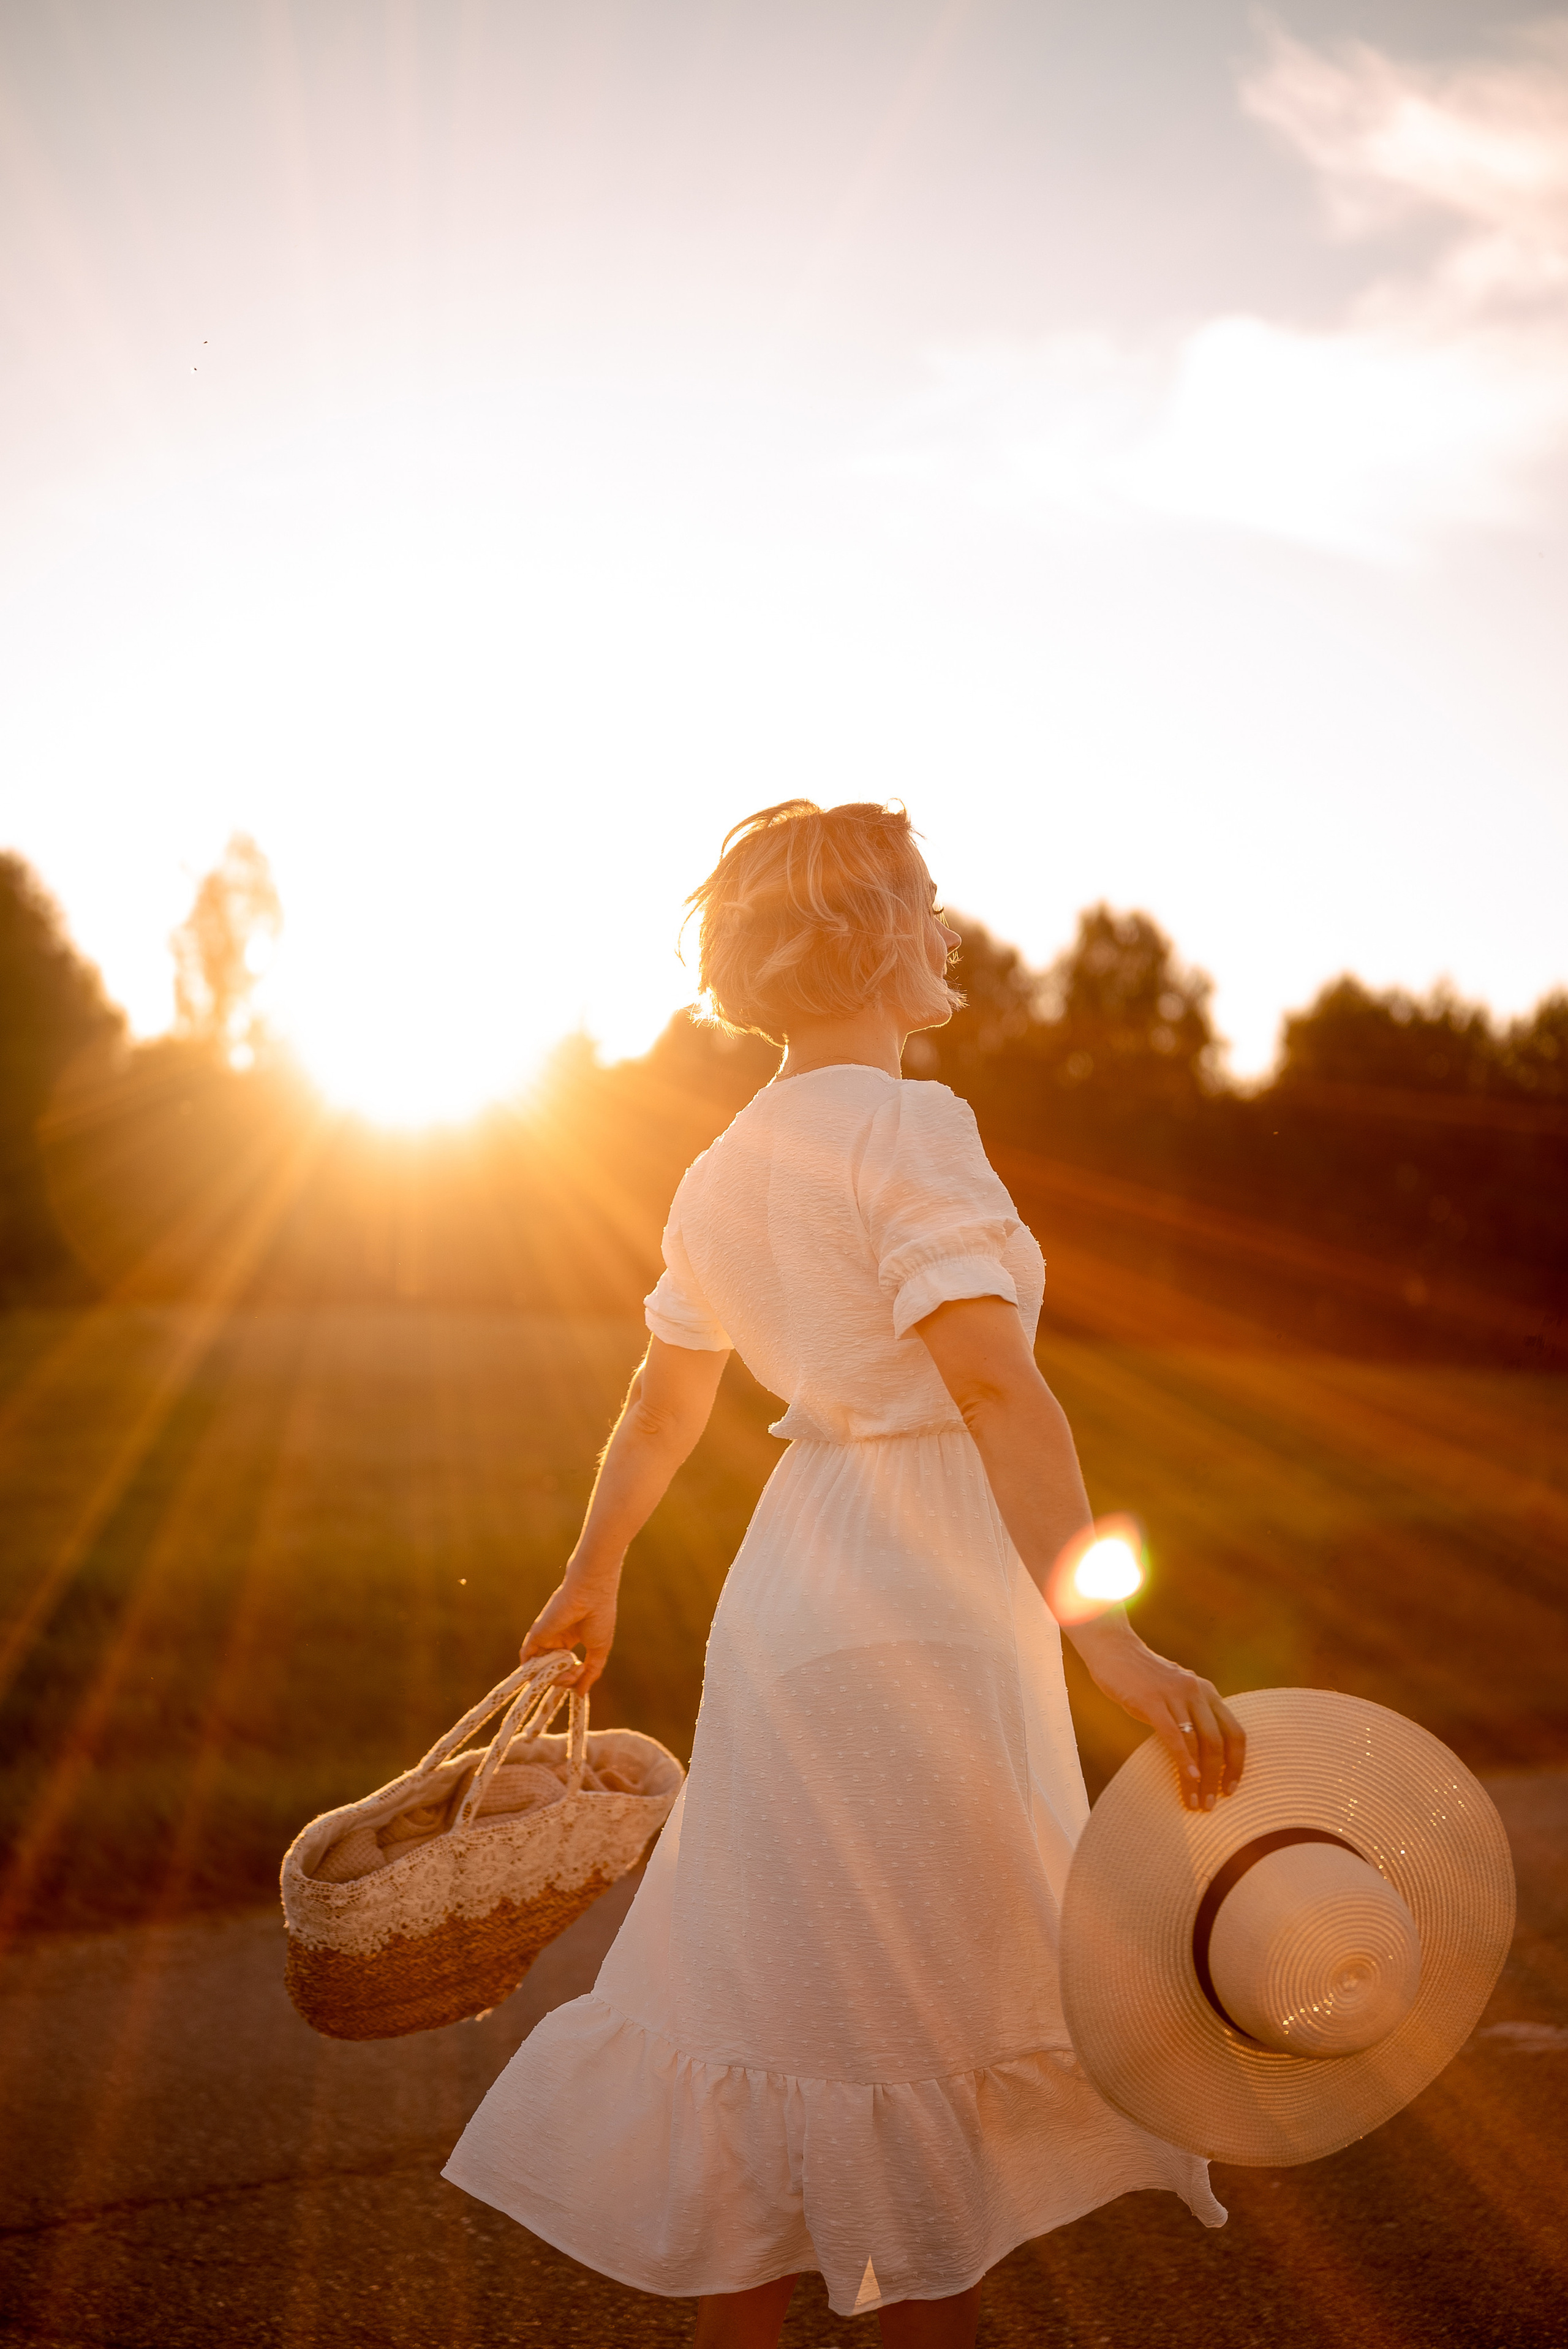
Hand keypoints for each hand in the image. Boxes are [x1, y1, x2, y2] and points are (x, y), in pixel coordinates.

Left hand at [520, 1568, 617, 1692]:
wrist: (590, 1594)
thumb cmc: (599, 1617)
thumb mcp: (599, 1651)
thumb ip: (590, 1673)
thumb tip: (580, 1694)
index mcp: (572, 1638)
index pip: (567, 1667)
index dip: (574, 1677)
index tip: (583, 1673)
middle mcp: (556, 1639)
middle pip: (553, 1671)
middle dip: (564, 1680)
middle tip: (575, 1674)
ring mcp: (545, 1637)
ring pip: (541, 1669)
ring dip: (553, 1678)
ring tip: (565, 1673)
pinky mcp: (536, 1635)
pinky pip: (528, 1661)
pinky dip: (535, 1672)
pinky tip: (549, 1673)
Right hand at [1070, 1619, 1244, 1811]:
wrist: (1113, 1649)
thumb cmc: (1141, 1676)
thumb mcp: (1175, 1691)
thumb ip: (1189, 1713)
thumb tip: (1198, 1750)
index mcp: (1206, 1692)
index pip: (1235, 1733)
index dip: (1237, 1764)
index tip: (1231, 1788)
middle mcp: (1197, 1692)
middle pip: (1219, 1742)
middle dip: (1218, 1778)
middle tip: (1211, 1804)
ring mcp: (1175, 1695)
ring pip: (1199, 1743)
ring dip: (1199, 1778)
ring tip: (1195, 1802)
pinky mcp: (1152, 1701)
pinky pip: (1174, 1735)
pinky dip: (1184, 1760)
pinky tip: (1188, 1777)